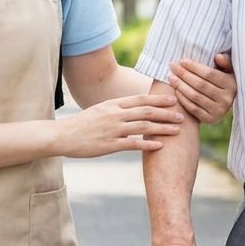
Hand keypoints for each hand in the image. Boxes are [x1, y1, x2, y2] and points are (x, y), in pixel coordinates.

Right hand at [57, 94, 183, 157]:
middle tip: (182, 115)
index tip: (173, 100)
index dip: (159, 99)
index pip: (140, 99)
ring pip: (143, 128)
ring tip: (177, 130)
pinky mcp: (109, 145)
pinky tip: (160, 146)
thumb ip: (117, 109)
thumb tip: (134, 109)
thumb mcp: (99, 110)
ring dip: (163, 128)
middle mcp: (114, 114)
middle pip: (146, 112)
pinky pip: (133, 144)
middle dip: (166, 113)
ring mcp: (112, 130)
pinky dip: (148, 145)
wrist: (62, 135)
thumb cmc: (81, 124)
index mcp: (112, 104)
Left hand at [168, 52, 234, 123]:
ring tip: (171, 77)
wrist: (223, 103)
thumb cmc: (223, 80)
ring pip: (195, 96)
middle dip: (184, 74)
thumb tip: (217, 56)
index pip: (209, 74)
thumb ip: (225, 61)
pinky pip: (192, 108)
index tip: (182, 61)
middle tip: (172, 66)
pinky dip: (182, 98)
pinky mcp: (210, 119)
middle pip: (200, 84)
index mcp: (232, 84)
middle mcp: (227, 99)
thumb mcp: (228, 70)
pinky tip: (175, 90)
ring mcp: (219, 111)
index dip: (194, 67)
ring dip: (180, 85)